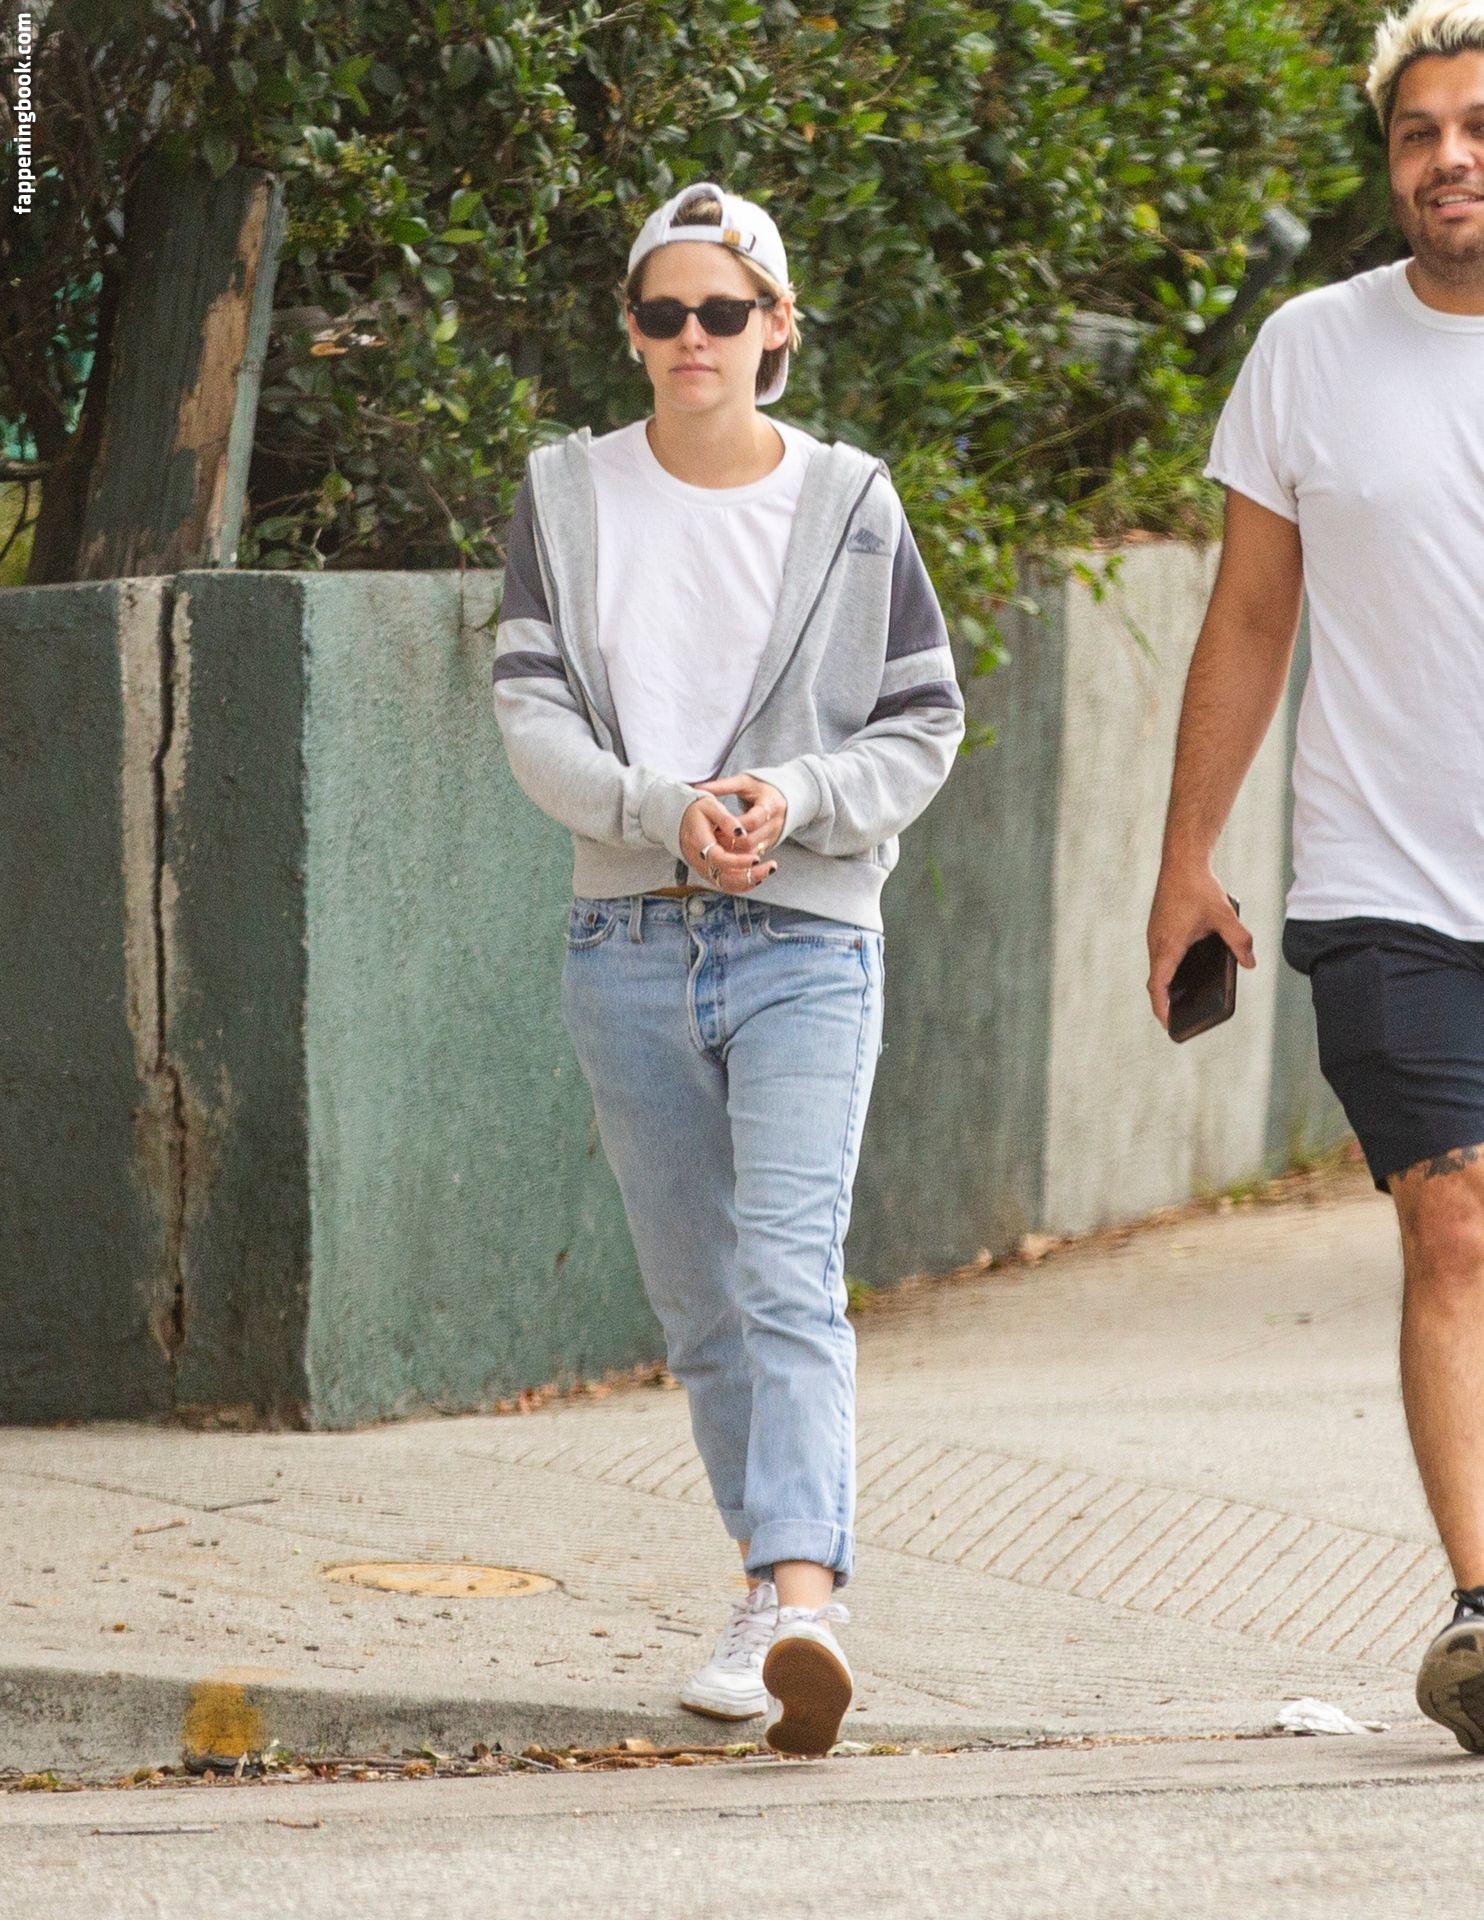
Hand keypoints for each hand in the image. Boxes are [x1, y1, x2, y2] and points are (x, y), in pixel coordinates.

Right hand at [680, 794, 777, 893]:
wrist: (680, 818)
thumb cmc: (695, 810)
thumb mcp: (709, 805)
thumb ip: (726, 819)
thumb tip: (741, 833)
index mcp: (698, 842)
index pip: (719, 859)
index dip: (738, 862)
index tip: (756, 858)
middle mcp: (699, 860)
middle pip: (725, 878)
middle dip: (750, 876)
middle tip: (770, 867)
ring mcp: (704, 868)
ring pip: (727, 885)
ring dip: (750, 882)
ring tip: (768, 870)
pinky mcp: (709, 872)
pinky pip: (726, 883)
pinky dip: (743, 882)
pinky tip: (758, 874)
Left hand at [694, 773, 787, 859]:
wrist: (786, 796)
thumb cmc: (762, 787)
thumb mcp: (744, 782)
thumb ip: (723, 786)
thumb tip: (699, 788)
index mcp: (771, 805)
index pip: (752, 821)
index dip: (733, 826)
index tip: (716, 824)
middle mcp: (775, 824)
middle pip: (751, 841)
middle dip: (730, 842)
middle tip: (712, 837)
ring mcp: (773, 836)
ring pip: (752, 852)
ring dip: (733, 851)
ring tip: (716, 844)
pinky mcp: (769, 845)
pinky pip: (753, 855)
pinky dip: (738, 855)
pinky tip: (725, 849)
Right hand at [1146, 860, 1254, 1028]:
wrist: (1181, 861)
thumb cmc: (1198, 887)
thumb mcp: (1225, 915)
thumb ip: (1239, 941)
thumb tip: (1251, 963)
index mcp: (1168, 945)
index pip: (1158, 986)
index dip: (1162, 1007)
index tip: (1168, 1023)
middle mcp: (1156, 942)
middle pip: (1155, 981)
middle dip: (1163, 1001)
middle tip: (1177, 1018)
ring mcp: (1155, 934)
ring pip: (1156, 967)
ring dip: (1164, 984)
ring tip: (1179, 998)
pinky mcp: (1158, 927)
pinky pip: (1159, 955)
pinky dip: (1166, 968)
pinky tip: (1183, 969)